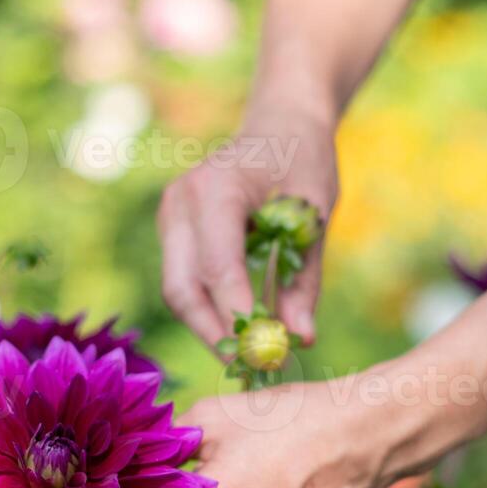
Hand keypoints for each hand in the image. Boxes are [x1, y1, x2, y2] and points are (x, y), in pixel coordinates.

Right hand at [157, 103, 337, 349]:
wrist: (281, 121)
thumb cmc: (305, 160)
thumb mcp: (315, 217)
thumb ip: (303, 281)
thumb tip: (299, 340)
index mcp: (218, 187)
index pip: (218, 266)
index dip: (235, 315)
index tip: (264, 353)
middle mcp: (182, 200)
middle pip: (182, 287)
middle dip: (214, 333)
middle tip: (250, 366)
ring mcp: (171, 215)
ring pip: (178, 290)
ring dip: (208, 327)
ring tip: (247, 352)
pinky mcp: (173, 229)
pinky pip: (183, 281)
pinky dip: (207, 309)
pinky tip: (237, 328)